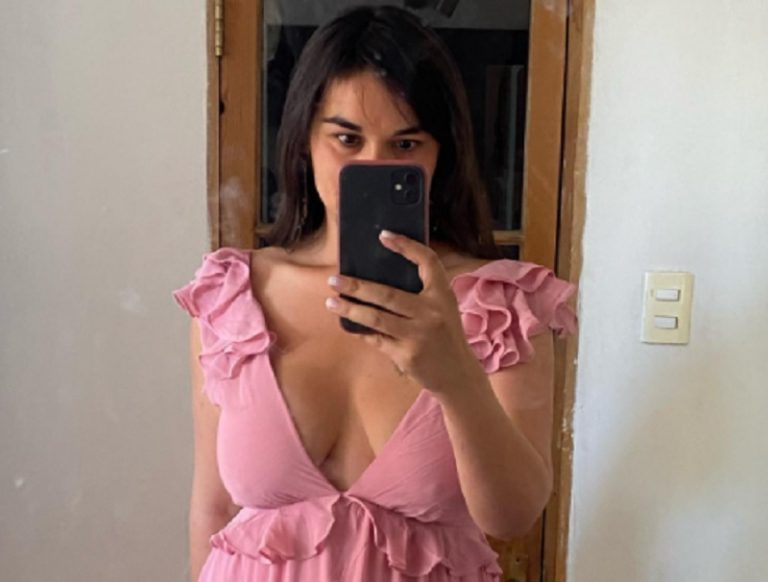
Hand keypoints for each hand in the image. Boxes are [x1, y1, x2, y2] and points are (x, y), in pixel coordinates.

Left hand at [325, 230, 479, 393]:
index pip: (427, 261)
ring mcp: (418, 335)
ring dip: (350, 309)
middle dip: (357, 286)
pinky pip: (377, 339)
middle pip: (387, 294)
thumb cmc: (445, 334)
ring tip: (331, 302)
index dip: (406, 246)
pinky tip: (349, 324)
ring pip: (376, 319)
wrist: (457, 373)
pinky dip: (361, 331)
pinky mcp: (407, 356)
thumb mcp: (442, 306)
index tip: (383, 235)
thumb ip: (420, 292)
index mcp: (442, 294)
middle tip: (334, 280)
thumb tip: (377, 277)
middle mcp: (431, 312)